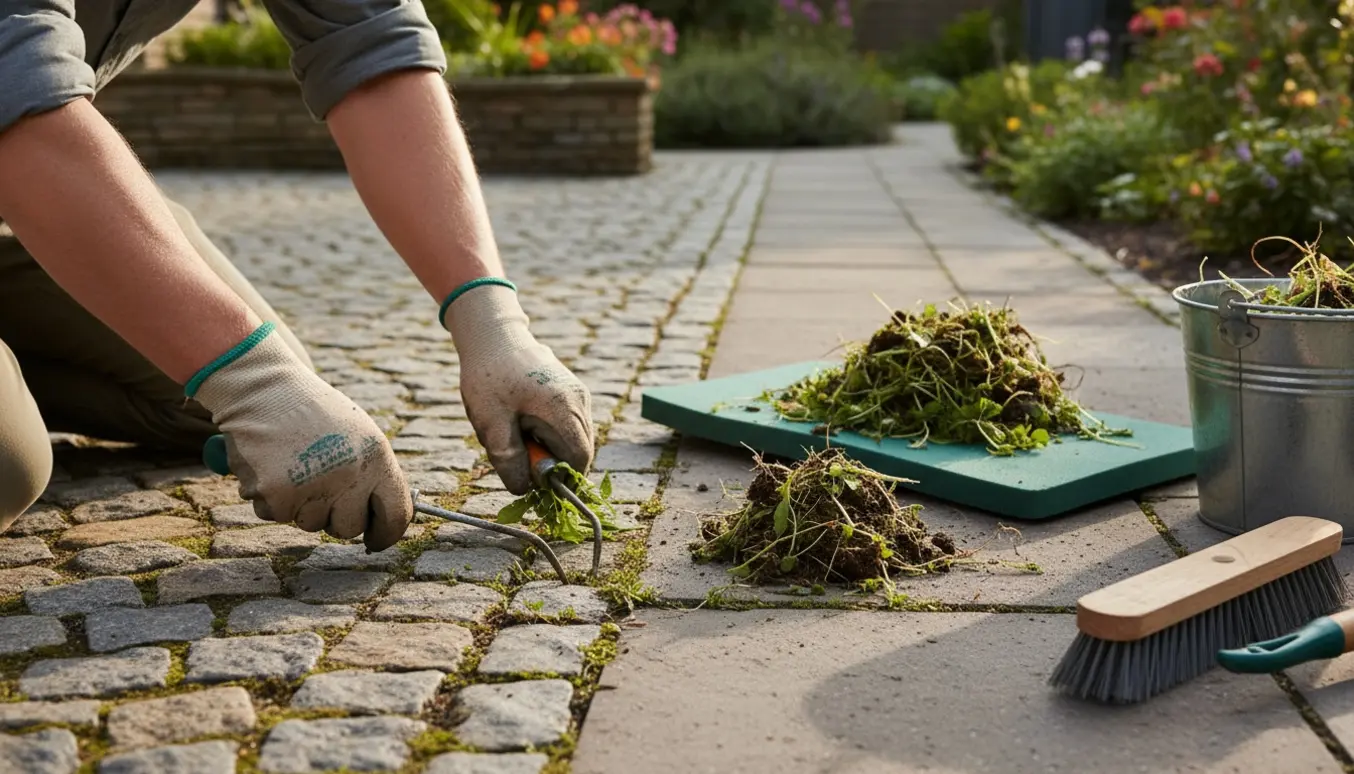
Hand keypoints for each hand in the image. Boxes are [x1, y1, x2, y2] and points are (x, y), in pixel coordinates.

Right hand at [190, 325, 412, 550]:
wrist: (265, 390)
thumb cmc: (314, 414)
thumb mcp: (359, 436)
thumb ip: (373, 475)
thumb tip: (386, 520)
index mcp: (377, 458)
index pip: (395, 514)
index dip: (386, 534)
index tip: (375, 540)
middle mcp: (349, 475)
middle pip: (349, 528)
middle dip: (334, 516)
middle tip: (318, 485)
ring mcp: (313, 487)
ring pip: (310, 524)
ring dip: (300, 505)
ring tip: (293, 465)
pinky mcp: (277, 496)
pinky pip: (277, 516)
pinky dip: (270, 498)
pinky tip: (270, 466)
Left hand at [443, 283, 594, 494]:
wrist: (494, 335)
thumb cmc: (489, 377)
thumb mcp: (491, 424)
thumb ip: (509, 460)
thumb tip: (525, 489)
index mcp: (564, 410)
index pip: (578, 461)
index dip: (558, 478)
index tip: (529, 476)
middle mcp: (580, 402)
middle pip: (579, 452)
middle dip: (551, 462)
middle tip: (517, 451)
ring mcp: (580, 395)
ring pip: (574, 440)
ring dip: (548, 447)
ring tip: (517, 431)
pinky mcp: (573, 392)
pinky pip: (569, 426)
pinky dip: (550, 434)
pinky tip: (524, 421)